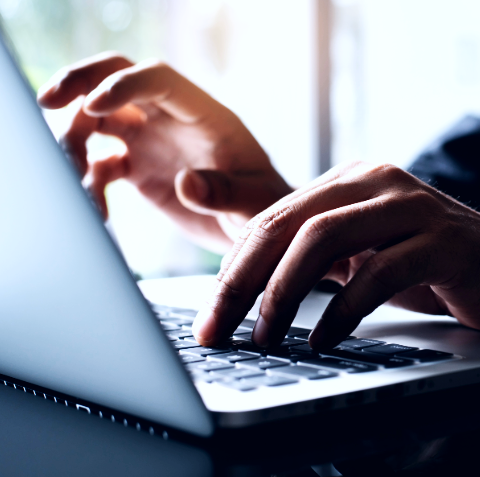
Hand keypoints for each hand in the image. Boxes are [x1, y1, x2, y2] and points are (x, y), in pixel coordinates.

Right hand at [37, 52, 291, 252]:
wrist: (249, 224)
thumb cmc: (262, 206)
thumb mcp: (253, 202)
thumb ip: (224, 192)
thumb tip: (186, 183)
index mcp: (204, 115)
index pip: (158, 79)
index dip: (123, 85)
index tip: (93, 105)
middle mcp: (171, 121)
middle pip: (117, 80)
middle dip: (79, 83)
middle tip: (48, 101)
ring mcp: (152, 143)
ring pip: (98, 121)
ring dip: (74, 140)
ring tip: (75, 178)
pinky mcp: (140, 170)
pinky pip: (102, 164)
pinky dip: (89, 182)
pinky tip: (98, 211)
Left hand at [192, 161, 479, 346]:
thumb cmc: (419, 262)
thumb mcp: (352, 254)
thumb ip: (304, 258)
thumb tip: (242, 290)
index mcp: (343, 183)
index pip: (268, 221)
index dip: (231, 270)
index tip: (210, 315)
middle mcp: (371, 182)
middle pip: (285, 226)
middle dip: (241, 283)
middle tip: (216, 330)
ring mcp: (409, 206)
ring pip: (322, 240)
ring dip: (284, 295)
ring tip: (264, 338)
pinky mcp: (443, 240)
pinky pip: (379, 272)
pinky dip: (343, 310)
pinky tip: (323, 340)